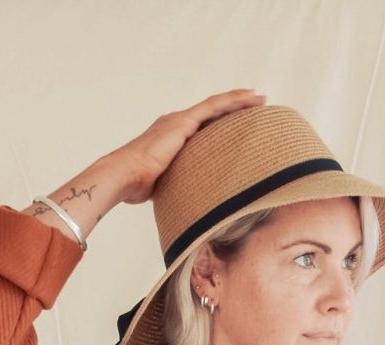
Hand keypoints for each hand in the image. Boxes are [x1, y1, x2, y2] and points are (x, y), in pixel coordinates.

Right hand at [105, 89, 267, 206]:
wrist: (124, 176)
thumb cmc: (137, 187)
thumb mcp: (167, 185)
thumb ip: (179, 185)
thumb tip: (191, 207)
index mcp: (172, 137)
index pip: (202, 127)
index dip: (221, 123)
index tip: (239, 124)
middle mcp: (177, 124)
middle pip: (212, 113)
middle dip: (235, 108)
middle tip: (257, 106)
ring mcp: (180, 120)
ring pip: (216, 105)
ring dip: (239, 101)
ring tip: (260, 99)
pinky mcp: (183, 121)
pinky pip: (214, 106)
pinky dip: (233, 101)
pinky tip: (250, 97)